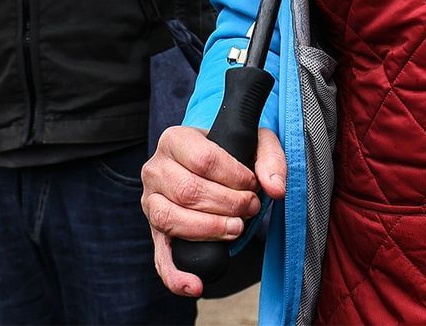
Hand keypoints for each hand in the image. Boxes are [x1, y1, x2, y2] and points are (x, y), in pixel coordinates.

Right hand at [144, 125, 286, 296]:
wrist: (208, 164)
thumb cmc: (230, 152)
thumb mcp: (255, 142)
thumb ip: (271, 159)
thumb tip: (275, 189)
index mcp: (174, 140)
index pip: (203, 160)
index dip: (235, 177)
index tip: (253, 185)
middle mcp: (155, 170)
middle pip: (188, 191)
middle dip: (228, 204)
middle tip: (250, 207)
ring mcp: (150, 202)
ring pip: (171, 220)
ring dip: (210, 230)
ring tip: (237, 227)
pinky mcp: (155, 233)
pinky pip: (160, 258)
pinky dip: (176, 275)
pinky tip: (195, 285)